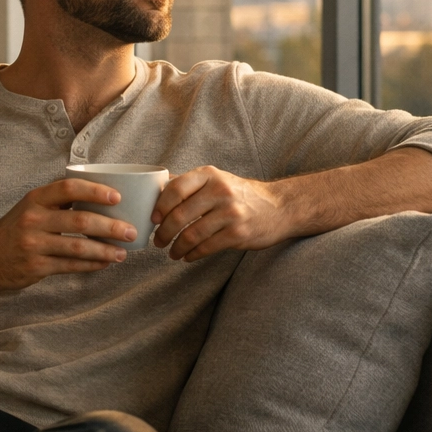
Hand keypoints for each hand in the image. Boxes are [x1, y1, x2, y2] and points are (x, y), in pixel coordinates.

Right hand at [0, 179, 140, 291]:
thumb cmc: (15, 230)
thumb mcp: (30, 208)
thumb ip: (57, 202)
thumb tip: (100, 196)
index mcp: (35, 199)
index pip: (68, 188)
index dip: (95, 191)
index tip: (117, 197)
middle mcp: (33, 219)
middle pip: (79, 219)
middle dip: (110, 226)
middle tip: (131, 231)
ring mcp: (33, 244)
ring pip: (78, 246)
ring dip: (105, 250)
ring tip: (123, 253)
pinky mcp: (36, 267)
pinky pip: (70, 266)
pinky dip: (91, 265)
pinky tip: (105, 263)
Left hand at [151, 166, 289, 260]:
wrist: (278, 207)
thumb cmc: (239, 194)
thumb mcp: (216, 179)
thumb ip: (188, 183)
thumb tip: (154, 189)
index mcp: (209, 174)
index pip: (176, 188)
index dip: (160, 206)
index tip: (153, 219)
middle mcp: (220, 190)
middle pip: (180, 215)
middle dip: (164, 232)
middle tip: (158, 241)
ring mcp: (230, 212)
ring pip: (191, 234)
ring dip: (176, 247)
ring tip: (172, 252)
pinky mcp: (238, 233)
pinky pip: (206, 247)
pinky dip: (192, 254)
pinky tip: (188, 256)